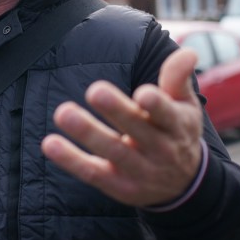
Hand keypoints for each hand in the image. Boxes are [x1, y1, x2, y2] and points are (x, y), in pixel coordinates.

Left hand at [41, 48, 203, 206]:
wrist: (185, 185)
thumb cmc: (178, 132)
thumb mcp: (186, 106)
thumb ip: (178, 78)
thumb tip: (189, 52)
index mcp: (177, 126)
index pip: (168, 115)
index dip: (158, 106)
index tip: (144, 94)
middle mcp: (160, 150)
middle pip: (137, 130)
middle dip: (117, 111)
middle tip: (95, 91)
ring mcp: (140, 171)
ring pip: (112, 151)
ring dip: (87, 133)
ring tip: (63, 113)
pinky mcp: (119, 187)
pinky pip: (92, 173)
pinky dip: (71, 160)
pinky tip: (50, 144)